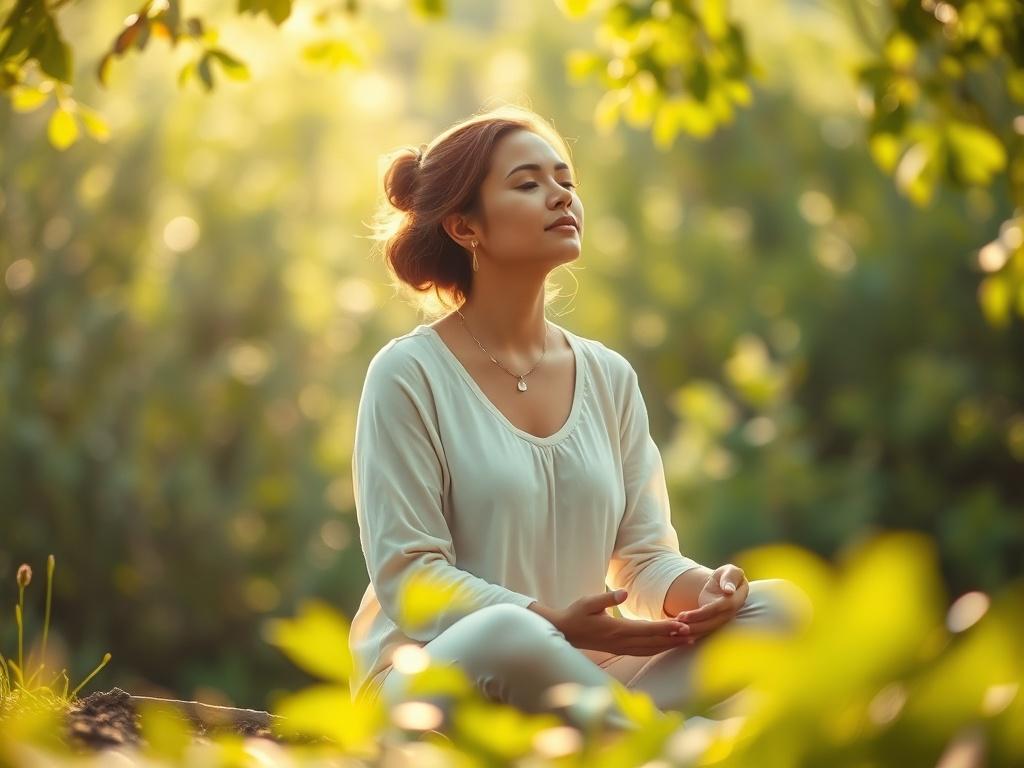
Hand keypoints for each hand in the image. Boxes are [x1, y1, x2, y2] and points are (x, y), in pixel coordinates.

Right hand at [537, 590, 695, 655]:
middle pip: (652, 642)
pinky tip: (667, 646)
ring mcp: (621, 648)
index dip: (665, 628)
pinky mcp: (619, 649)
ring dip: (669, 646)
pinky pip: (643, 652)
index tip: (681, 626)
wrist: (564, 632)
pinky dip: (658, 649)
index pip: (646, 630)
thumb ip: (607, 598)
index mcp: (615, 629)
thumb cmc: (576, 614)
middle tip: (693, 635)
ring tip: (687, 642)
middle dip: (673, 639)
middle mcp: (621, 641)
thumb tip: (623, 592)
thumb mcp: (588, 602)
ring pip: (650, 649)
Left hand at [672, 564, 748, 643]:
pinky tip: (676, 633)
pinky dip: (691, 632)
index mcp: (734, 601)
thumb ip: (730, 578)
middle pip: (709, 624)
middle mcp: (729, 614)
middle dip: (692, 627)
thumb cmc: (728, 575)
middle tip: (675, 628)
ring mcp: (721, 620)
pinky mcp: (713, 622)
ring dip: (690, 632)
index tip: (683, 616)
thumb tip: (729, 590)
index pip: (715, 609)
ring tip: (673, 632)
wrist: (726, 584)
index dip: (700, 614)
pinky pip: (703, 629)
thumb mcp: (730, 572)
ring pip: (706, 629)